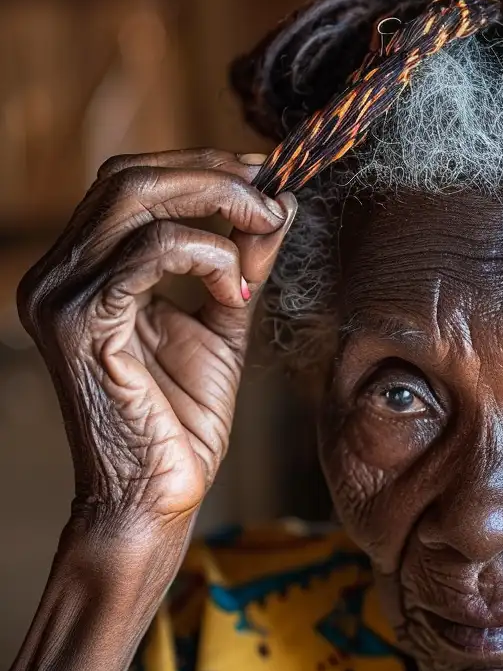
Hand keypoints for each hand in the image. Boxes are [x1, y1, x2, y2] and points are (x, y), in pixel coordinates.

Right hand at [18, 151, 292, 540]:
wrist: (154, 502)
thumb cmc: (180, 429)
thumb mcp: (221, 330)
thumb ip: (239, 268)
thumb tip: (277, 208)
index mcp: (81, 270)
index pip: (129, 186)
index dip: (199, 168)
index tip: (264, 177)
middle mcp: (56, 274)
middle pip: (128, 179)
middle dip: (210, 175)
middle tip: (271, 193)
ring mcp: (61, 295)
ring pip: (133, 201)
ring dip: (214, 204)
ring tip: (265, 229)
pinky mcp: (82, 324)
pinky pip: (146, 255)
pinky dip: (203, 255)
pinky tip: (236, 287)